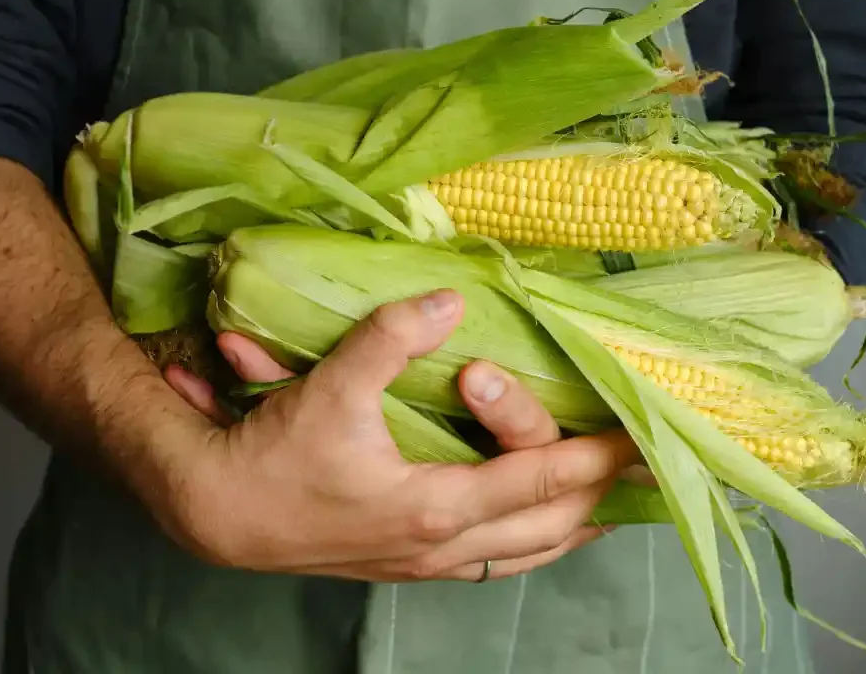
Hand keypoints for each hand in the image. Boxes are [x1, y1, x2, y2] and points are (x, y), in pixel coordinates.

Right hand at [156, 289, 637, 583]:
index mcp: (435, 504)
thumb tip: (451, 299)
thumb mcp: (328, 390)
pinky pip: (495, 566)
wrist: (220, 515)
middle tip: (645, 464)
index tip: (645, 437)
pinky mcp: (409, 566)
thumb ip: (389, 339)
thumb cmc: (274, 455)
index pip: (542, 481)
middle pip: (551, 528)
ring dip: (574, 529)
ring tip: (613, 503)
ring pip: (527, 558)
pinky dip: (532, 546)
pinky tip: (539, 531)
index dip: (598, 457)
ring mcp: (428, 564)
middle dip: (603, 495)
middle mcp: (443, 545)